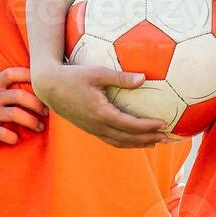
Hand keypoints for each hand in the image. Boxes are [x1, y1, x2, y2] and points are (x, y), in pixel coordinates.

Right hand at [0, 67, 47, 148]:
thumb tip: (23, 83)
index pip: (12, 73)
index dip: (30, 74)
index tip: (43, 83)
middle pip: (21, 95)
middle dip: (38, 104)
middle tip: (46, 113)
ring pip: (16, 114)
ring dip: (32, 122)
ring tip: (39, 127)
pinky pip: (4, 133)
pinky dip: (14, 137)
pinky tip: (16, 140)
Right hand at [31, 61, 173, 148]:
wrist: (49, 86)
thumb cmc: (74, 76)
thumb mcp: (98, 73)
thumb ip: (121, 78)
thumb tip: (143, 78)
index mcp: (100, 113)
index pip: (129, 125)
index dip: (147, 126)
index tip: (163, 124)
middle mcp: (96, 125)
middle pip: (126, 138)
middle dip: (147, 138)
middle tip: (166, 137)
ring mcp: (91, 128)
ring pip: (118, 142)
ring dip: (137, 143)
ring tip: (154, 142)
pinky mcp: (88, 127)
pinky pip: (109, 139)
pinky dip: (124, 142)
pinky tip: (133, 138)